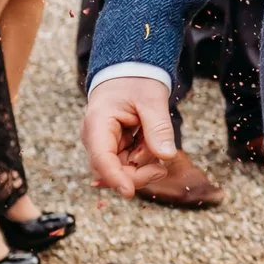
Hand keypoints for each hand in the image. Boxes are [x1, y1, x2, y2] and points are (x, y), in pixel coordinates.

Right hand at [81, 74, 179, 196]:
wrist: (129, 70)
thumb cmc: (137, 81)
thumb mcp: (152, 99)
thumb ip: (158, 127)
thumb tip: (167, 156)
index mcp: (97, 124)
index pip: (102, 158)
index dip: (115, 177)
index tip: (129, 192)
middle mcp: (96, 138)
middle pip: (112, 170)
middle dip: (138, 173)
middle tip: (163, 168)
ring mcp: (105, 144)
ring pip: (123, 169)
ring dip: (144, 162)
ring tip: (154, 137)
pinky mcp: (115, 147)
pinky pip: (130, 161)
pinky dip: (144, 155)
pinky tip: (149, 140)